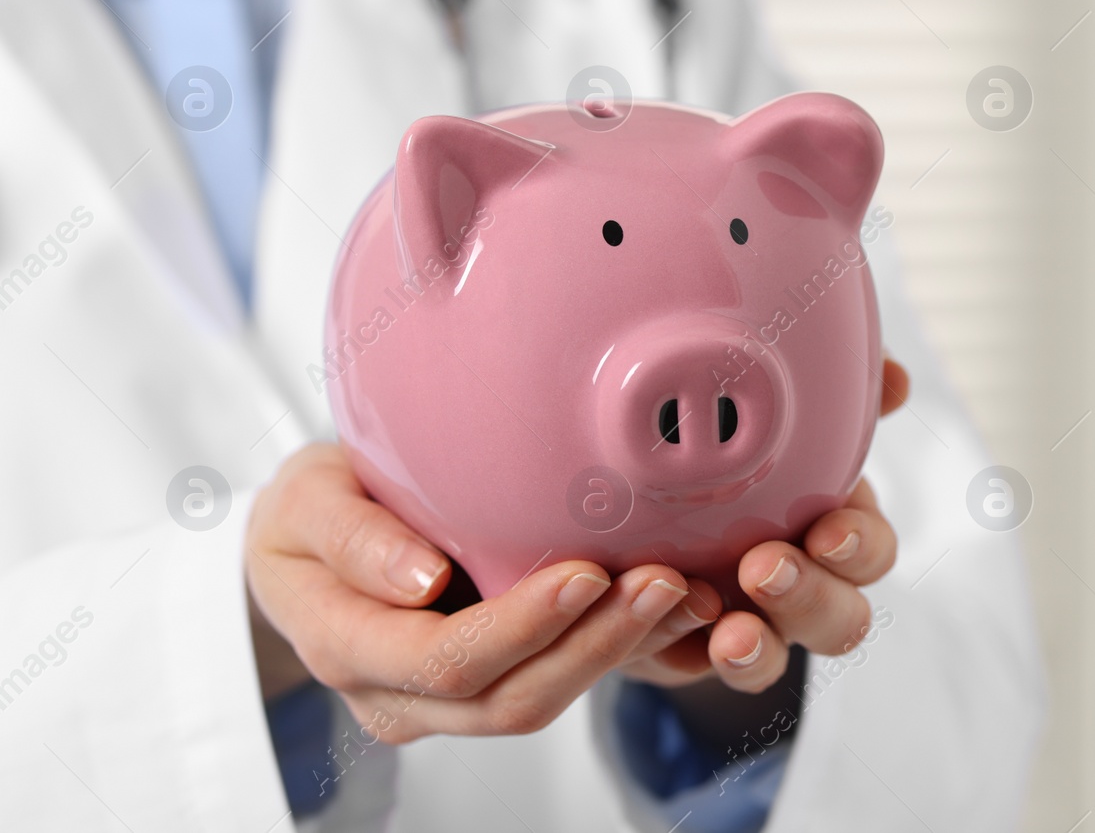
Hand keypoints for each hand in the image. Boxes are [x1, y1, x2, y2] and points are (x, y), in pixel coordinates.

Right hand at [246, 444, 707, 743]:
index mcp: (347, 648)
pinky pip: (556, 680)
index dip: (523, 627)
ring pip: (542, 700)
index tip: (585, 574)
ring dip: (619, 650)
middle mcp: (397, 696)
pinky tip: (669, 610)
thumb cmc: (307, 512)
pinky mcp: (488, 684)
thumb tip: (420, 580)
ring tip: (681, 593)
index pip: (445, 660)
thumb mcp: (304, 500)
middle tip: (664, 580)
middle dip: (596, 643)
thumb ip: (351, 536)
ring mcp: (444, 704)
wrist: (304, 546)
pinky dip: (617, 648)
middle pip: (509, 698)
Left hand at [619, 358, 907, 693]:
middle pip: (840, 616)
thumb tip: (895, 377)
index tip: (830, 529)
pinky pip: (706, 672)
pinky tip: (673, 632)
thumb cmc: (744, 456)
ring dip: (759, 647)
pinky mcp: (696, 652)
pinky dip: (698, 657)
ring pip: (778, 655)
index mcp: (832, 525)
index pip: (871, 549)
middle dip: (808, 596)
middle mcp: (804, 585)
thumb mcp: (786, 420)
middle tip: (763, 567)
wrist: (659, 510)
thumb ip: (840, 397)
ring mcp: (755, 626)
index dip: (859, 546)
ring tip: (730, 632)